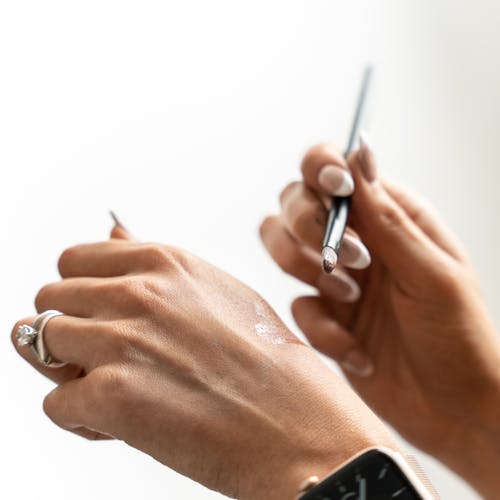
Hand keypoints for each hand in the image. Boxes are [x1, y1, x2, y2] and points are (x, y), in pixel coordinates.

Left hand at [13, 223, 397, 499]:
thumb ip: (158, 267)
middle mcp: (138, 292)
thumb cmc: (267, 361)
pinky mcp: (112, 397)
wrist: (298, 423)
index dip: (82, 294)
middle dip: (73, 331)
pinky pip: (57, 402)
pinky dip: (80, 417)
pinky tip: (121, 423)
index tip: (99, 316)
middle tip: (109, 359)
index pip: (74, 260)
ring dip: (71, 371)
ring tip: (116, 389)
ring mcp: (122, 342)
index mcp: (164, 262)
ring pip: (41, 346)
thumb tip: (113, 234)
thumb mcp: (219, 293)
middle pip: (51, 301)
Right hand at [260, 139, 499, 497]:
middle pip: (294, 203)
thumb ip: (388, 216)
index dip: (321, 168)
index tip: (333, 189)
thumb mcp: (432, 271)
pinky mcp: (322, 315)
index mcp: (387, 217)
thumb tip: (360, 152)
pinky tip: (359, 350)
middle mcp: (355, 240)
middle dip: (309, 227)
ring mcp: (334, 277)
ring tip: (350, 298)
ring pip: (280, 246)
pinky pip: (296, 305)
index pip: (334, 170)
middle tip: (349, 259)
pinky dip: (324, 329)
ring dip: (306, 270)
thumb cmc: (460, 335)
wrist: (453, 406)